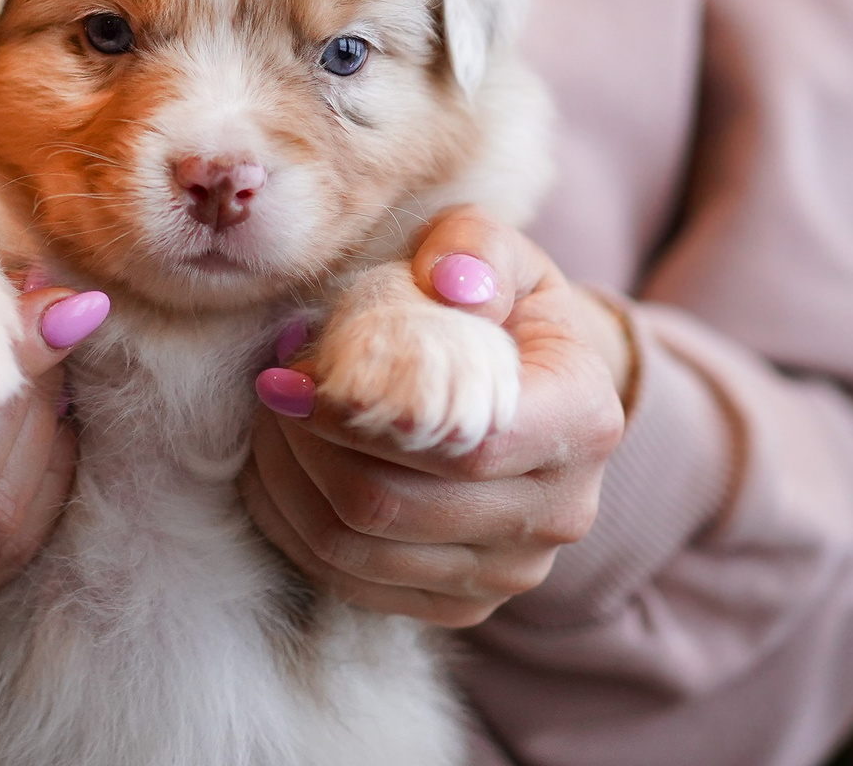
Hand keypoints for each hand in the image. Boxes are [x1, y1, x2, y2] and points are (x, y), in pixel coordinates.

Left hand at [238, 209, 630, 627]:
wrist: (532, 388)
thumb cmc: (497, 307)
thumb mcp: (493, 252)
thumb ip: (473, 248)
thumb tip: (450, 288)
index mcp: (583, 418)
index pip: (463, 445)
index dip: (359, 418)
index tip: (292, 376)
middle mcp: (561, 510)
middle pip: (395, 505)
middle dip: (306, 448)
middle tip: (270, 391)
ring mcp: (514, 569)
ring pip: (361, 553)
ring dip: (290, 489)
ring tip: (269, 425)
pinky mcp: (466, 604)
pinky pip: (356, 585)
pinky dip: (297, 531)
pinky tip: (279, 474)